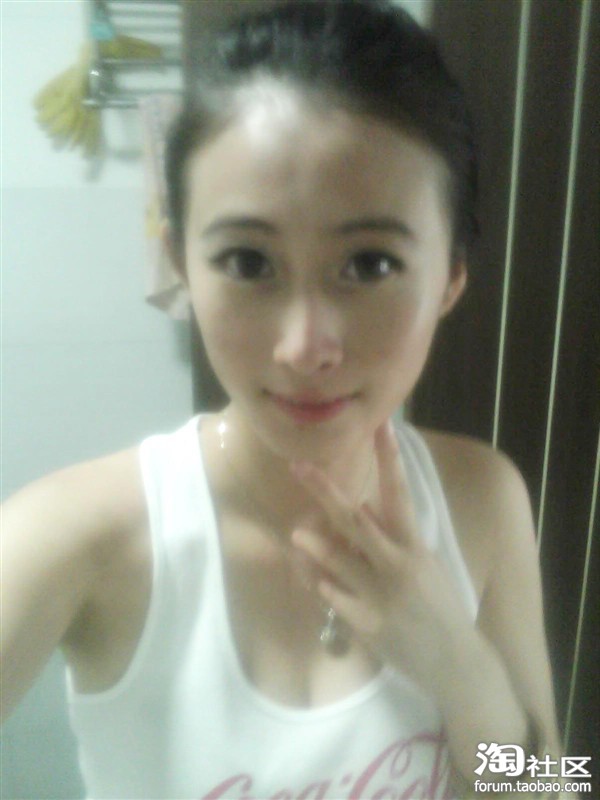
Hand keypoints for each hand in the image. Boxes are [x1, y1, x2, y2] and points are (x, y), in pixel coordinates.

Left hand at [290, 419, 475, 694]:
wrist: (457, 661)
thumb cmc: (438, 605)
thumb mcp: (424, 564)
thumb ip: (393, 537)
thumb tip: (362, 506)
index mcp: (415, 545)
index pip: (399, 492)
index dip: (389, 459)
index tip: (381, 426)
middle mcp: (398, 564)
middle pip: (356, 520)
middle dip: (326, 492)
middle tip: (299, 467)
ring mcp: (382, 595)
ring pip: (341, 563)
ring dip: (318, 547)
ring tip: (298, 534)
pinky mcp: (370, 625)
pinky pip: (337, 601)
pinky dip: (324, 587)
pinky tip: (314, 581)